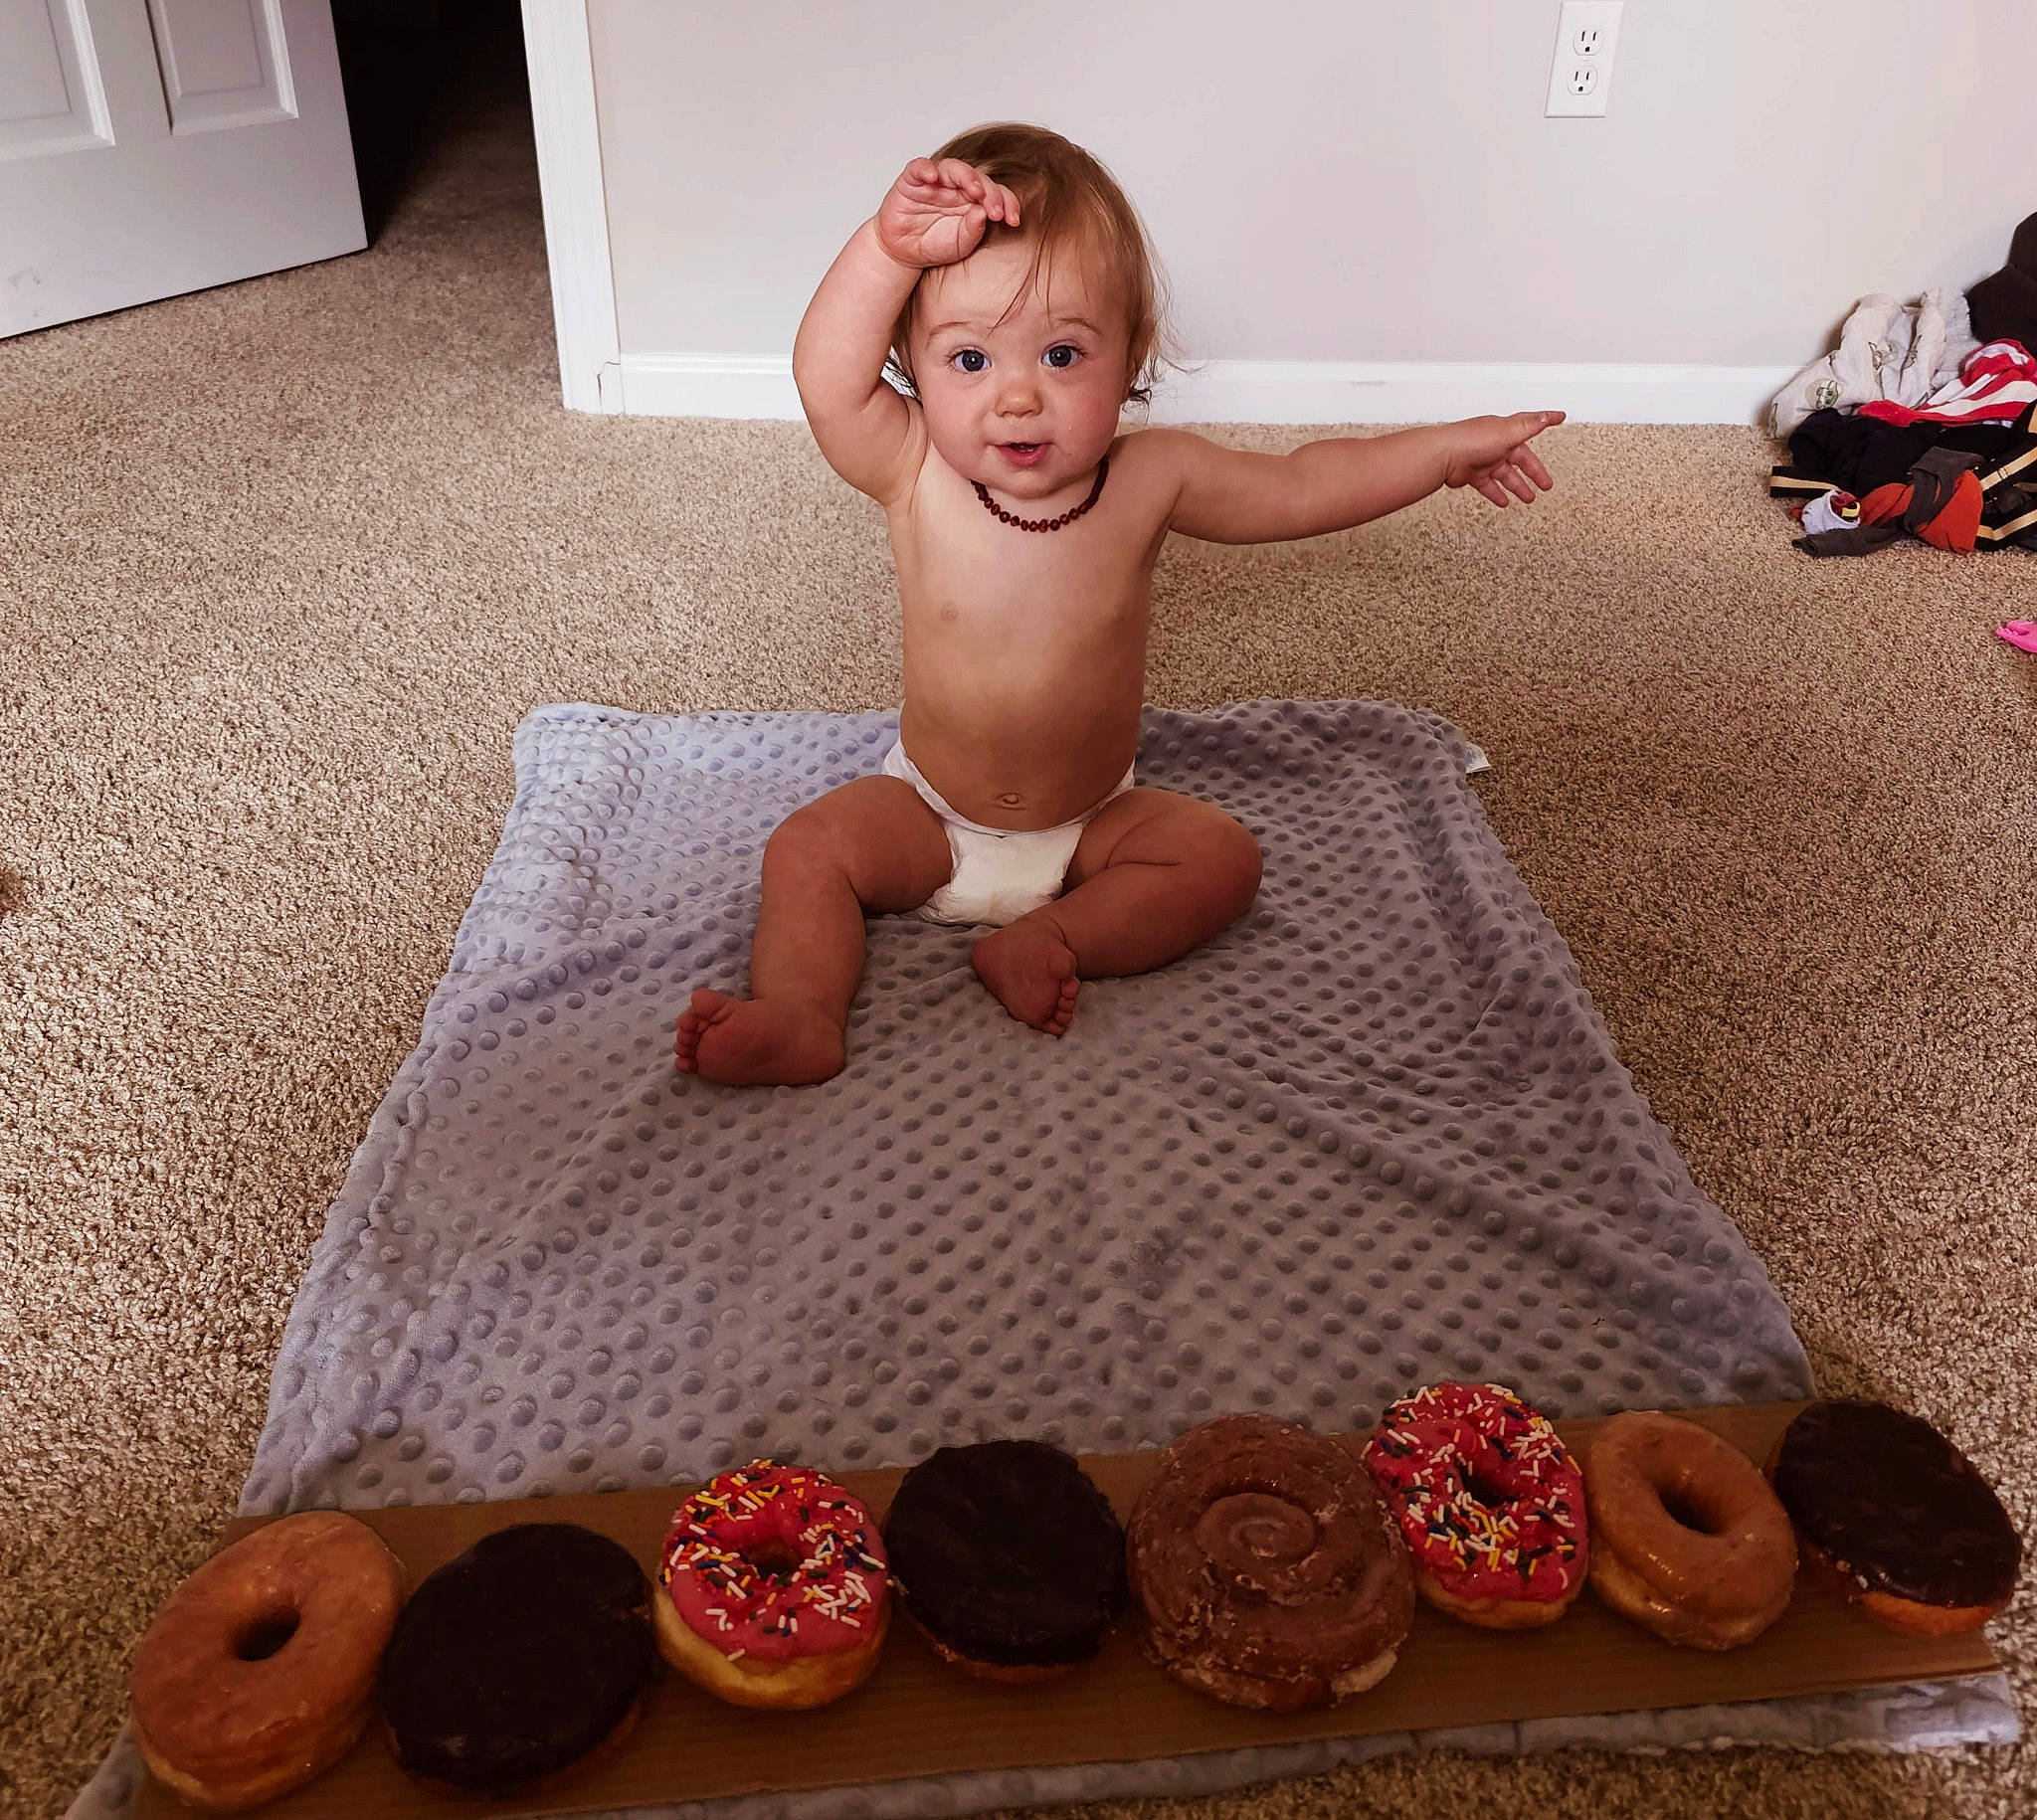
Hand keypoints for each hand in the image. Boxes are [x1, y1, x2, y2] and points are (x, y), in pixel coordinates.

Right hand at [875, 157, 1021, 268]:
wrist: (903, 253)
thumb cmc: (934, 245)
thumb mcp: (960, 244)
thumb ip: (973, 230)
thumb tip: (984, 214)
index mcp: (973, 201)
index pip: (996, 193)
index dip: (1007, 203)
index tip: (1013, 220)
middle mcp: (957, 187)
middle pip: (978, 178)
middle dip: (991, 193)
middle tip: (996, 212)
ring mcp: (935, 181)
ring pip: (953, 167)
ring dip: (966, 176)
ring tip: (975, 191)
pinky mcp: (912, 180)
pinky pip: (919, 167)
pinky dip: (926, 169)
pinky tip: (934, 178)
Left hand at [1443, 411, 1563, 506]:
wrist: (1442, 456)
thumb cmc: (1471, 441)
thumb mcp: (1507, 431)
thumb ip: (1530, 425)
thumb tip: (1549, 415)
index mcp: (1506, 431)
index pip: (1531, 425)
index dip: (1546, 422)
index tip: (1559, 419)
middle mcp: (1495, 444)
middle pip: (1520, 460)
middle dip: (1534, 472)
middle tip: (1545, 484)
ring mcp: (1483, 460)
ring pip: (1506, 476)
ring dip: (1518, 487)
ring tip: (1529, 498)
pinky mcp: (1471, 475)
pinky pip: (1488, 486)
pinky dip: (1497, 494)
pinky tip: (1504, 501)